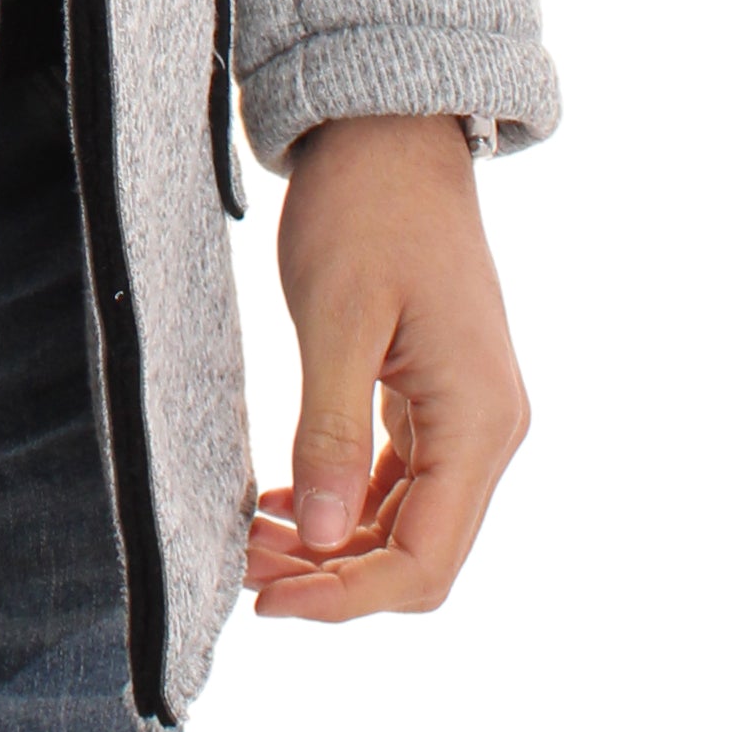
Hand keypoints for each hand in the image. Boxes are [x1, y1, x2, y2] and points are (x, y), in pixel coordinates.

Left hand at [244, 110, 528, 620]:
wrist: (390, 130)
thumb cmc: (366, 206)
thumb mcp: (337, 317)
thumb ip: (332, 433)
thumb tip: (324, 543)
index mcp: (479, 419)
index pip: (425, 561)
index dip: (347, 598)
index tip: (267, 601)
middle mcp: (488, 430)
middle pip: (420, 555)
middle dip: (334, 578)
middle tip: (243, 565)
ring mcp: (466, 414)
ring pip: (408, 525)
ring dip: (335, 547)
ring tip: (253, 540)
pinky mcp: (436, 397)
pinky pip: (399, 482)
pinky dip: (346, 505)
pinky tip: (286, 504)